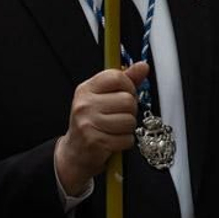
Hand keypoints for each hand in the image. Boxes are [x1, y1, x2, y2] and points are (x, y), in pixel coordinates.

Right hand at [54, 62, 149, 195]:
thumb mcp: (103, 97)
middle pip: (128, 100)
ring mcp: (88, 123)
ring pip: (130, 121)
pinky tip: (113, 140)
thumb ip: (124, 81)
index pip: (117, 77)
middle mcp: (84, 104)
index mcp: (86, 89)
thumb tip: (142, 66)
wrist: (75, 151)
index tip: (124, 95)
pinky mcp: (95, 141)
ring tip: (114, 129)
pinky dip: (124, 142)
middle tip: (117, 116)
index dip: (128, 86)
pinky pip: (127, 139)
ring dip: (127, 128)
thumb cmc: (92, 121)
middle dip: (129, 111)